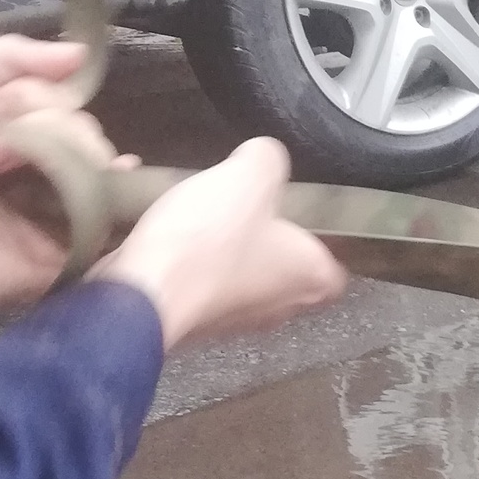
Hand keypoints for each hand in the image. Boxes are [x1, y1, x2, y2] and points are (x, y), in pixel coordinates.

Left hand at [0, 36, 129, 309]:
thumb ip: (7, 59)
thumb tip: (82, 53)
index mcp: (13, 128)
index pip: (59, 101)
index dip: (37, 100)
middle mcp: (40, 164)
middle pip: (83, 131)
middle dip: (50, 130)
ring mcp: (54, 206)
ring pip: (98, 166)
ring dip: (74, 158)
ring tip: (19, 177)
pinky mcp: (63, 246)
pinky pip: (107, 216)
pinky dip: (118, 192)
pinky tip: (118, 176)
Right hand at [93, 139, 344, 349]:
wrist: (141, 293)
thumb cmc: (209, 241)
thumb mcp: (249, 175)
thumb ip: (267, 159)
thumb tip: (263, 157)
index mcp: (308, 277)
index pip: (337, 271)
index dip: (326, 245)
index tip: (307, 219)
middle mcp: (277, 307)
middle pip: (285, 269)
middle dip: (267, 238)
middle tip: (250, 205)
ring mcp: (233, 319)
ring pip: (237, 274)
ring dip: (221, 245)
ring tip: (201, 207)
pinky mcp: (191, 320)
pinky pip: (195, 280)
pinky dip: (183, 256)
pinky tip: (162, 223)